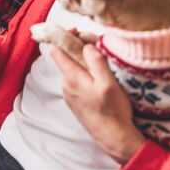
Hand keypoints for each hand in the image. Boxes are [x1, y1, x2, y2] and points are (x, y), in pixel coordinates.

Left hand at [50, 44, 144, 163]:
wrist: (113, 138)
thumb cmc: (113, 111)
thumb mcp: (108, 82)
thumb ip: (96, 61)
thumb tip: (86, 45)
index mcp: (72, 77)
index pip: (56, 51)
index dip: (64, 37)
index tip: (76, 31)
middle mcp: (66, 85)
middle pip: (65, 59)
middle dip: (77, 49)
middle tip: (95, 45)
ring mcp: (69, 94)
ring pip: (71, 70)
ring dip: (82, 62)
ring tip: (99, 61)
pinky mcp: (75, 101)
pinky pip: (75, 81)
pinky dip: (83, 74)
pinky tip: (97, 77)